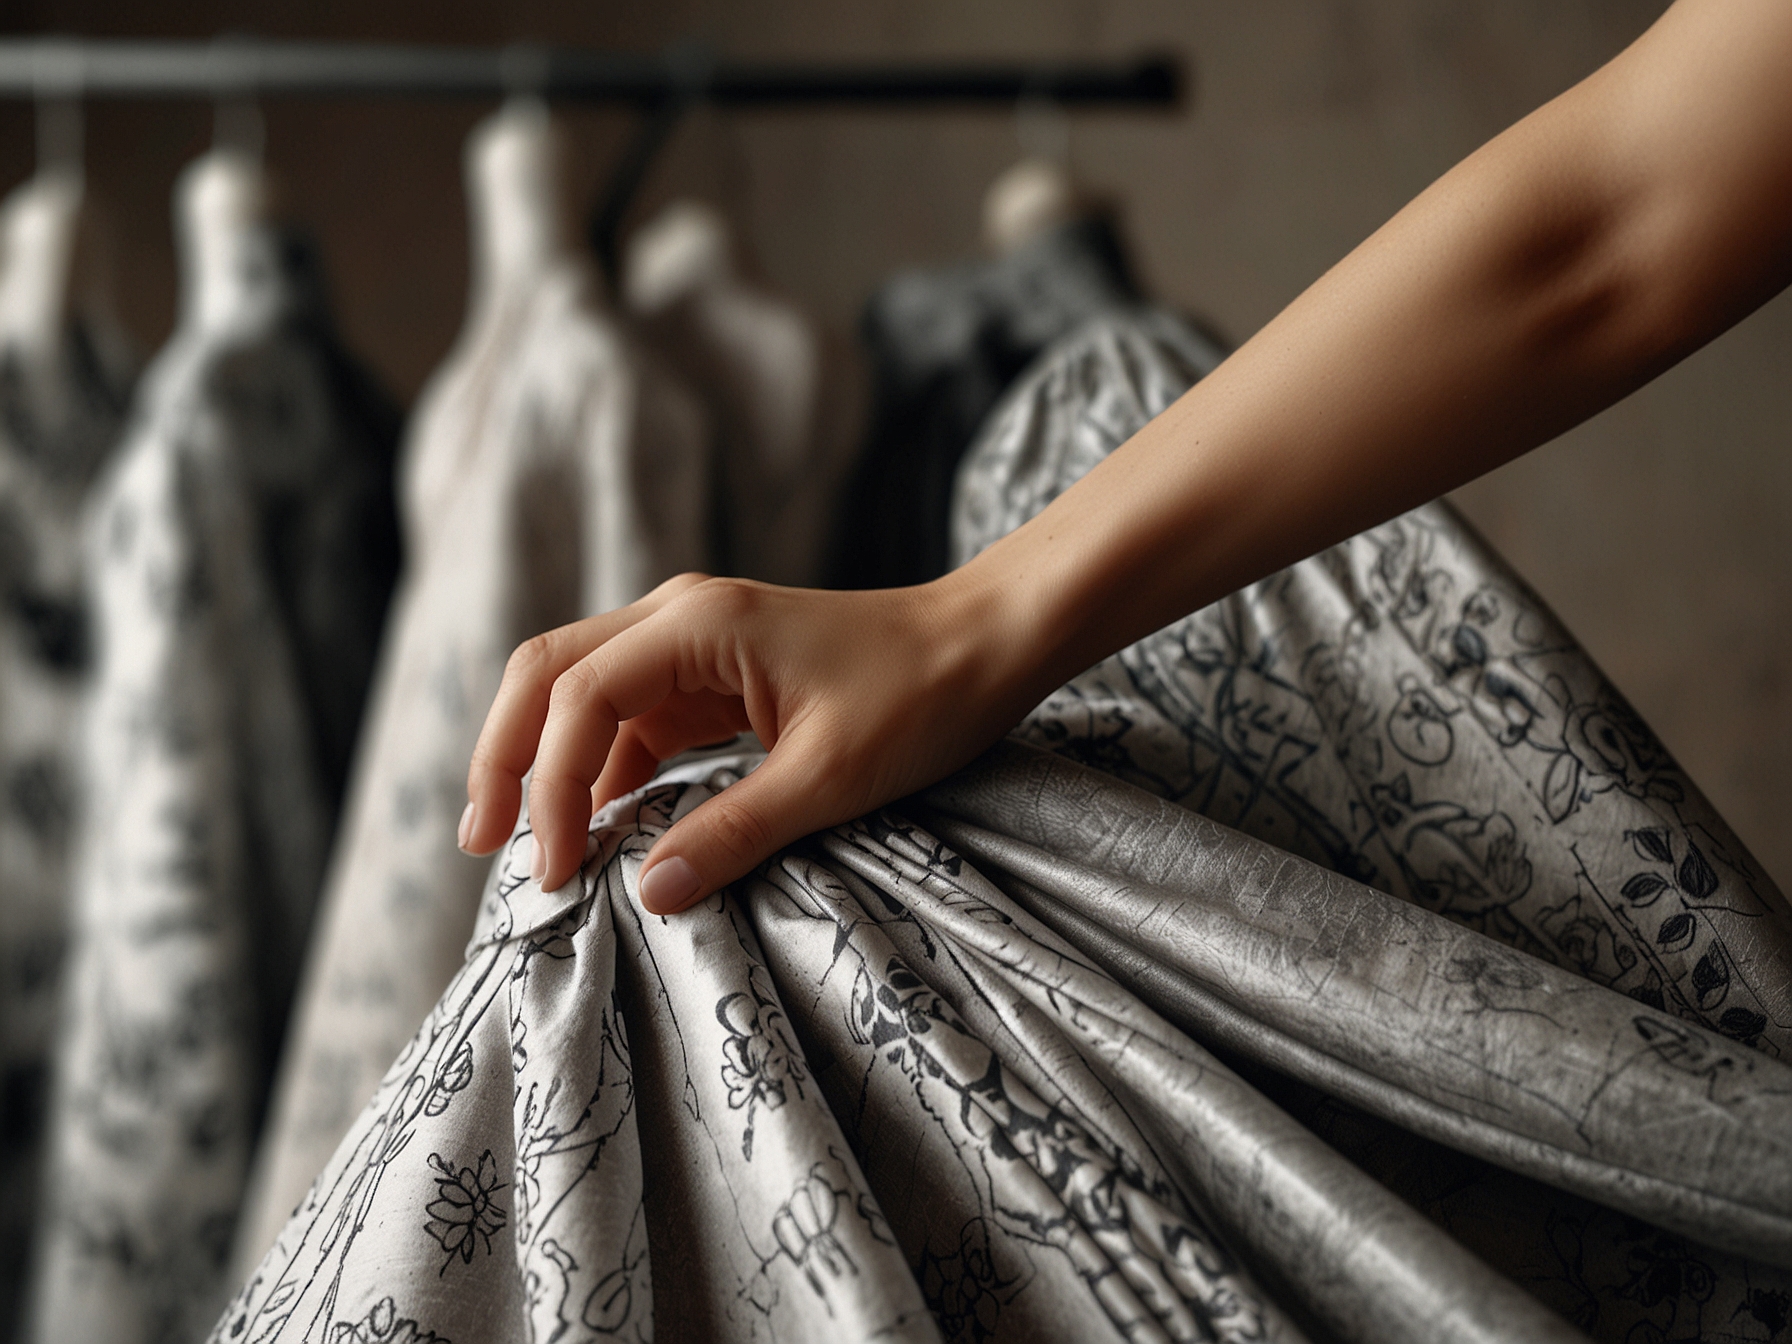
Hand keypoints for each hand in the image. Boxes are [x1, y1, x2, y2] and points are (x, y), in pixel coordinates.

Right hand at [459, 571, 1034, 913]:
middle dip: (507, 757)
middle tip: (483, 846)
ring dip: (548, 765)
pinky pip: (633, 721)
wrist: (986, 645)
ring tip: (530, 851)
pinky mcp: (713, 678)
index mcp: (699, 623)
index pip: (580, 696)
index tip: (556, 868)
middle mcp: (679, 619)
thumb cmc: (922, 696)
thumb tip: (646, 892)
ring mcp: (693, 646)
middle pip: (550, 675)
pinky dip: (604, 772)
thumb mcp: (830, 778)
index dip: (551, 784)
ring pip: (581, 696)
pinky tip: (601, 831)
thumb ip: (733, 832)